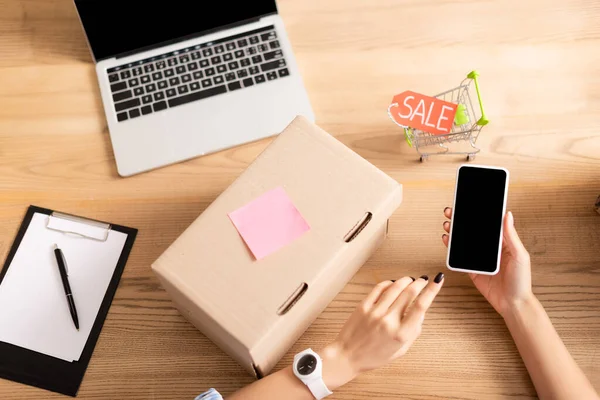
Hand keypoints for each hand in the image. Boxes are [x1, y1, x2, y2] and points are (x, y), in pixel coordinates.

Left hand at [320, 275, 443, 389]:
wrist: (347, 356)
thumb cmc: (374, 356)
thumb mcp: (401, 350)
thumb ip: (413, 332)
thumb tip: (421, 312)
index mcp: (401, 334)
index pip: (421, 306)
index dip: (432, 290)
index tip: (438, 280)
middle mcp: (389, 321)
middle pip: (409, 292)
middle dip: (420, 283)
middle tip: (424, 280)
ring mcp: (375, 312)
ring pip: (395, 287)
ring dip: (406, 280)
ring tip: (411, 280)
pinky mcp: (363, 306)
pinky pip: (379, 288)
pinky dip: (389, 283)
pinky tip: (393, 283)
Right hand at [441, 207, 533, 316]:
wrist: (513, 304)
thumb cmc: (521, 281)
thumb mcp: (519, 255)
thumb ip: (511, 236)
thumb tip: (507, 215)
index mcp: (502, 243)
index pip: (488, 224)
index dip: (478, 214)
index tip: (469, 204)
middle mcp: (490, 249)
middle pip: (473, 231)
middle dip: (462, 220)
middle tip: (452, 211)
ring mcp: (480, 259)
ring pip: (464, 242)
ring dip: (455, 232)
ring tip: (448, 224)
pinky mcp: (472, 269)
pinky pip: (459, 257)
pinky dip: (452, 248)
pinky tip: (447, 240)